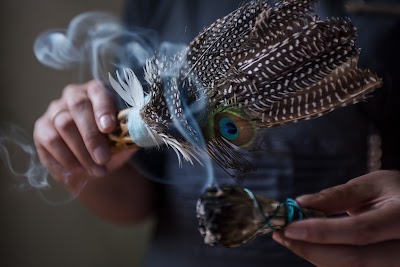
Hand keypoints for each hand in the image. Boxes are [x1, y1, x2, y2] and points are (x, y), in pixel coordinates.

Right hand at [33, 80, 136, 191]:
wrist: (94, 162)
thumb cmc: (112, 145)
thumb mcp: (125, 139)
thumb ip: (131, 134)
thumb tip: (142, 134)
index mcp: (97, 92)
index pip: (99, 92)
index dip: (103, 109)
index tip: (109, 128)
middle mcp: (74, 95)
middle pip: (78, 107)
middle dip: (92, 136)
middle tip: (103, 159)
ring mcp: (55, 109)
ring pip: (64, 125)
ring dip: (81, 151)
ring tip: (97, 170)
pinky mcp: (42, 127)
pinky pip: (50, 140)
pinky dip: (66, 157)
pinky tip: (79, 169)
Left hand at [272, 170, 399, 266]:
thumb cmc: (397, 192)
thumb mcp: (373, 184)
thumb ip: (338, 195)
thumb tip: (301, 203)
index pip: (361, 231)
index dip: (322, 232)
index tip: (289, 227)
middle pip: (354, 259)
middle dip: (311, 249)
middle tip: (281, 235)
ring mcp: (397, 265)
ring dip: (314, 256)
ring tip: (289, 239)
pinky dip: (326, 259)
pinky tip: (309, 246)